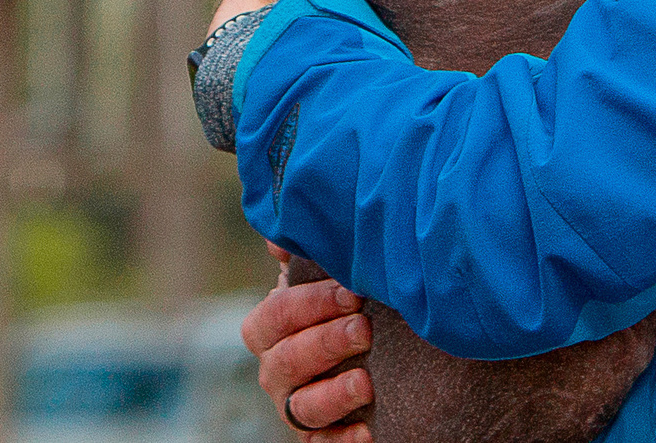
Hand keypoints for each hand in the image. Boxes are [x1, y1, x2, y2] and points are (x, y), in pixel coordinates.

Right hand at [241, 254, 372, 440]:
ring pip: (301, 408)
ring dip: (332, 394)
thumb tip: (279, 233)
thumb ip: (307, 252)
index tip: (352, 292)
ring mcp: (295, 407)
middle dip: (325, 343)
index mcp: (272, 329)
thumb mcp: (332, 275)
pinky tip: (367, 430)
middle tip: (364, 329)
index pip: (273, 317)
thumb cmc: (349, 304)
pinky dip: (342, 440)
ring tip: (366, 382)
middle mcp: (277, 370)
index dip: (309, 304)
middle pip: (286, 361)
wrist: (382, 351)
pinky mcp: (319, 438)